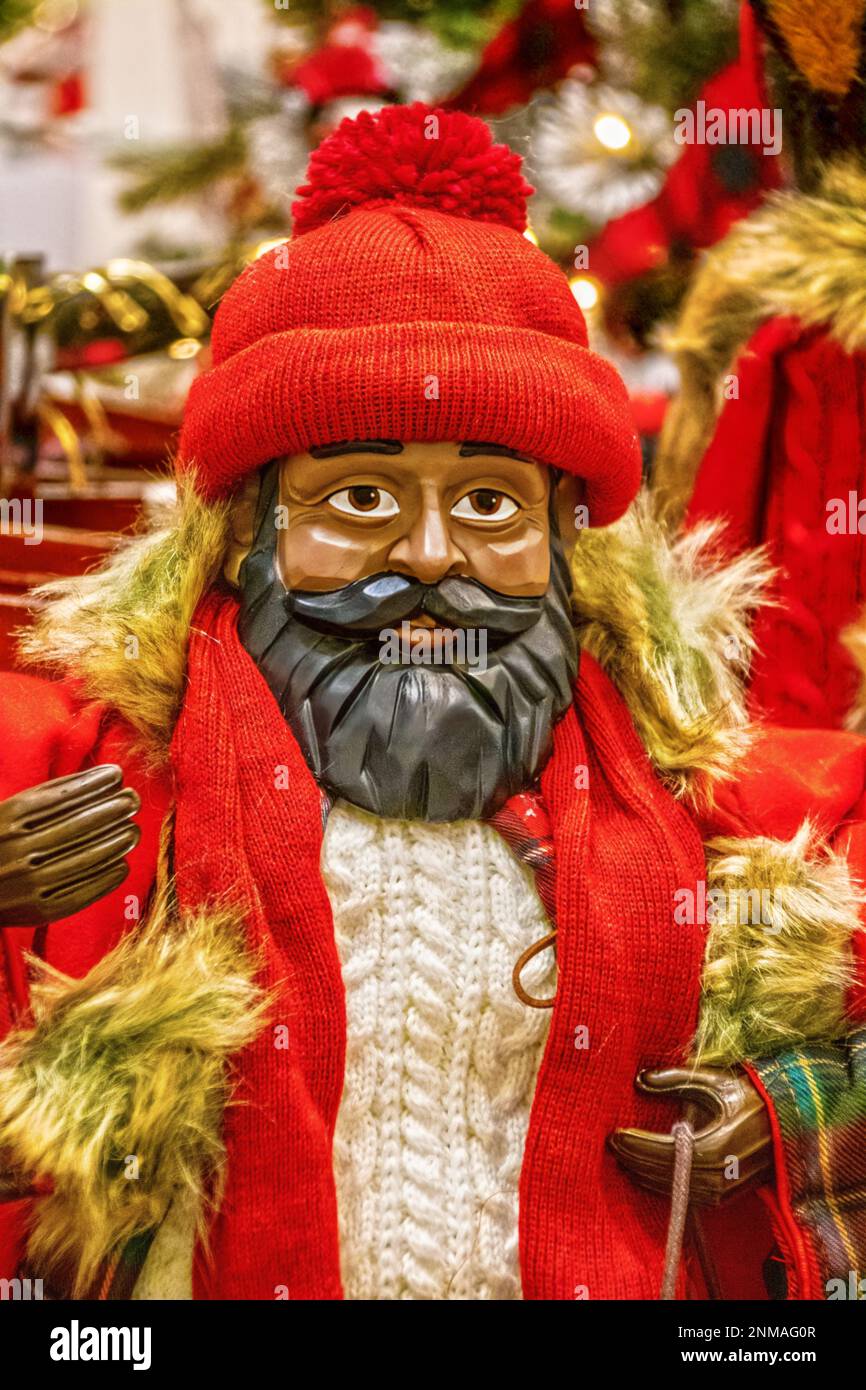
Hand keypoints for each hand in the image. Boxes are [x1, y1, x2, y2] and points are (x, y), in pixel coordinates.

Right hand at [0, 765, 140, 927]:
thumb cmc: (0, 841)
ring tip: (134, 832)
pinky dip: (106, 879)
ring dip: (116, 842)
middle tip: (133, 800)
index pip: (62, 797)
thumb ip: (50, 795)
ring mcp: (28, 883)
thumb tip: (103, 776)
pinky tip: (122, 865)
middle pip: (78, 825)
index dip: (94, 784)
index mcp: (8, 819)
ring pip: (85, 858)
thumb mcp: (9, 812)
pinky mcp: (38, 910)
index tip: (117, 775)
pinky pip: (82, 892)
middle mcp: (18, 850)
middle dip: (112, 809)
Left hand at [608, 1067, 772, 1205]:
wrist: (788, 1120)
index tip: (615, 1134)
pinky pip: (688, 1197)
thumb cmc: (749, 1095)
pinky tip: (646, 1176)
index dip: (636, 1144)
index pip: (664, 1150)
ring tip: (622, 1159)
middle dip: (635, 1159)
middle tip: (612, 1146)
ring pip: (674, 1189)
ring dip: (645, 1175)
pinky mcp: (727, 1196)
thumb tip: (640, 1078)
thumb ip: (674, 1079)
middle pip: (665, 1172)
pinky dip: (664, 1187)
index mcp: (716, 1144)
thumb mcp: (713, 1081)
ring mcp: (724, 1189)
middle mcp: (719, 1173)